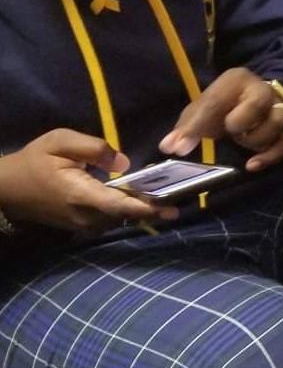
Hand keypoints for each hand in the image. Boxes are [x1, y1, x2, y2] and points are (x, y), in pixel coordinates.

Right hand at [0, 130, 173, 231]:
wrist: (7, 189)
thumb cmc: (34, 161)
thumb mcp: (59, 141)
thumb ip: (94, 148)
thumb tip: (124, 162)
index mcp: (80, 194)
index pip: (118, 205)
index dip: (145, 207)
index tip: (170, 207)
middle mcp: (84, 216)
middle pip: (125, 214)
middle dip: (151, 206)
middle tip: (180, 194)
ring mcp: (82, 224)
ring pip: (120, 219)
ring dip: (141, 208)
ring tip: (166, 194)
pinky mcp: (82, 226)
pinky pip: (110, 219)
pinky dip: (127, 210)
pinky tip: (141, 197)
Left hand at [160, 68, 282, 170]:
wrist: (254, 101)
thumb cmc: (224, 106)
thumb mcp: (202, 110)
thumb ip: (186, 128)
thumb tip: (169, 146)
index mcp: (236, 79)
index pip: (215, 102)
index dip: (196, 127)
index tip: (179, 149)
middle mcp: (262, 90)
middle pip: (258, 103)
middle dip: (240, 122)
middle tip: (230, 132)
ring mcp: (278, 109)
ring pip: (276, 122)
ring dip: (255, 139)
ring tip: (241, 141)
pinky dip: (269, 156)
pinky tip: (252, 165)